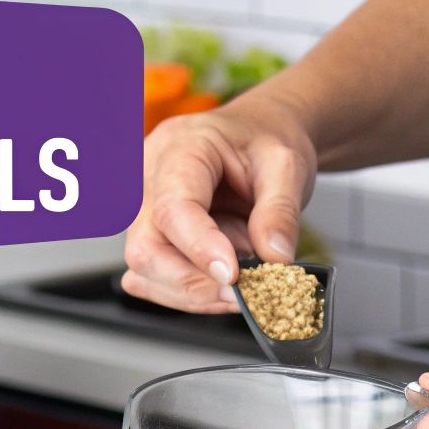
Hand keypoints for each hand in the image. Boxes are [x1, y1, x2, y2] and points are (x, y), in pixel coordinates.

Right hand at [121, 94, 315, 312]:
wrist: (257, 135)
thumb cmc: (263, 140)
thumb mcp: (287, 165)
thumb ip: (280, 212)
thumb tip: (273, 259)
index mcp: (180, 148)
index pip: (173, 208)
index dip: (200, 248)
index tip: (234, 276)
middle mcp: (147, 178)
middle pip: (146, 249)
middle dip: (195, 283)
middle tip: (244, 293)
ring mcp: (142, 209)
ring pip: (146, 272)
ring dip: (198, 288)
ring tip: (242, 268)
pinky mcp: (147, 235)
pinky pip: (153, 279)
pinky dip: (190, 290)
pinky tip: (221, 274)